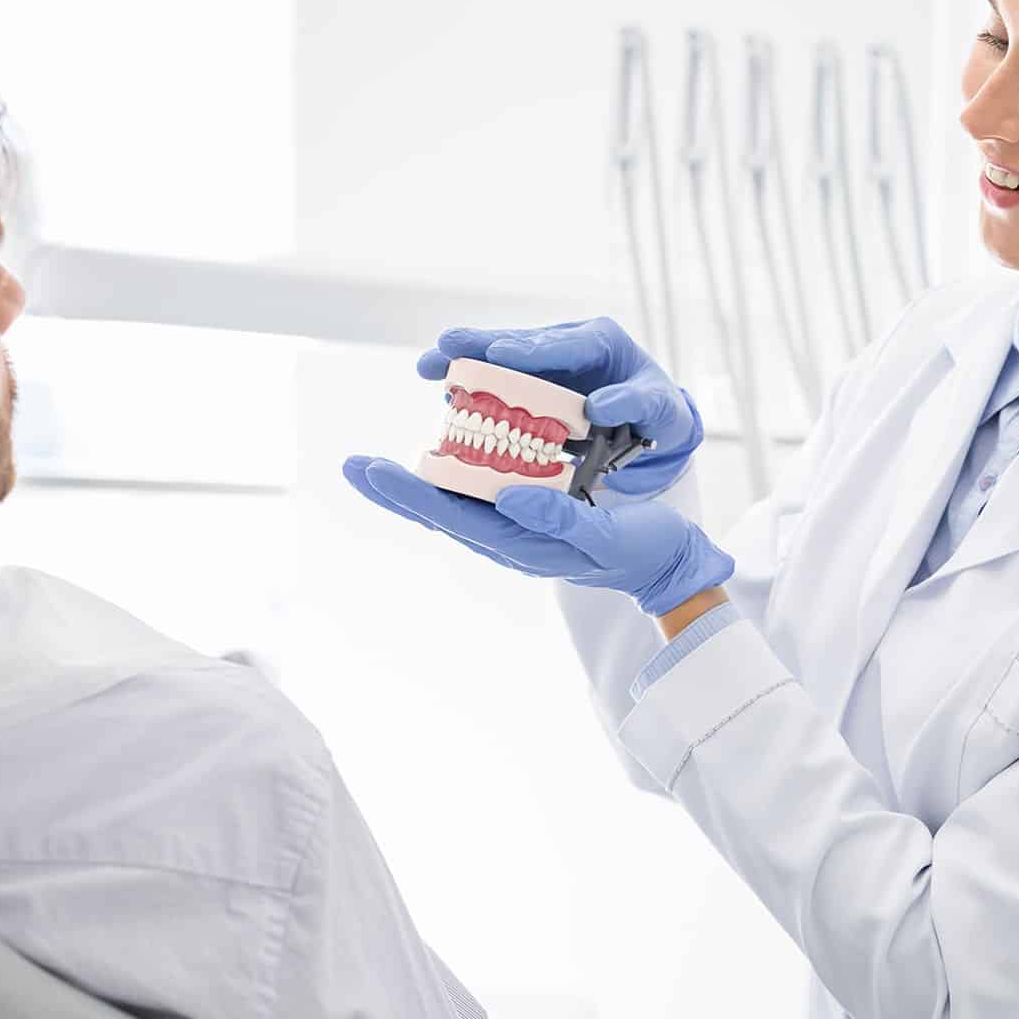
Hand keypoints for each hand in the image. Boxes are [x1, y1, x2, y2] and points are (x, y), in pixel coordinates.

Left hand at [340, 456, 733, 615]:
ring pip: (453, 504)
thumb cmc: (643, 549)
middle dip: (395, 489)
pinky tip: (435, 454)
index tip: (373, 470)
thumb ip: (561, 520)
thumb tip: (508, 497)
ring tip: (374, 464)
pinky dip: (451, 474)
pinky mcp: (527, 516)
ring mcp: (515, 529)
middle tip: (351, 464)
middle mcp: (509, 539)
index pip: (455, 517)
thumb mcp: (609, 534)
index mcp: (523, 546)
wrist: (666, 565)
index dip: (411, 493)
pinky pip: (478, 495)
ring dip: (414, 484)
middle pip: (440, 511)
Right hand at [416, 317, 701, 495]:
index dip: (531, 348)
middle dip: (481, 344)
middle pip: (519, 342)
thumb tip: (599, 407)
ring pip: (500, 357)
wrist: (652, 423)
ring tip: (428, 365)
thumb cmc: (659, 412)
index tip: (502, 354)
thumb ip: (634, 402)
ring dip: (465, 360)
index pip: (564, 343)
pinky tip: (444, 395)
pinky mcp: (531, 382)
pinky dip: (473, 385)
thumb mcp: (658, 407)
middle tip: (446, 346)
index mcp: (600, 341)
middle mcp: (566, 344)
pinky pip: (498, 381)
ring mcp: (544, 362)